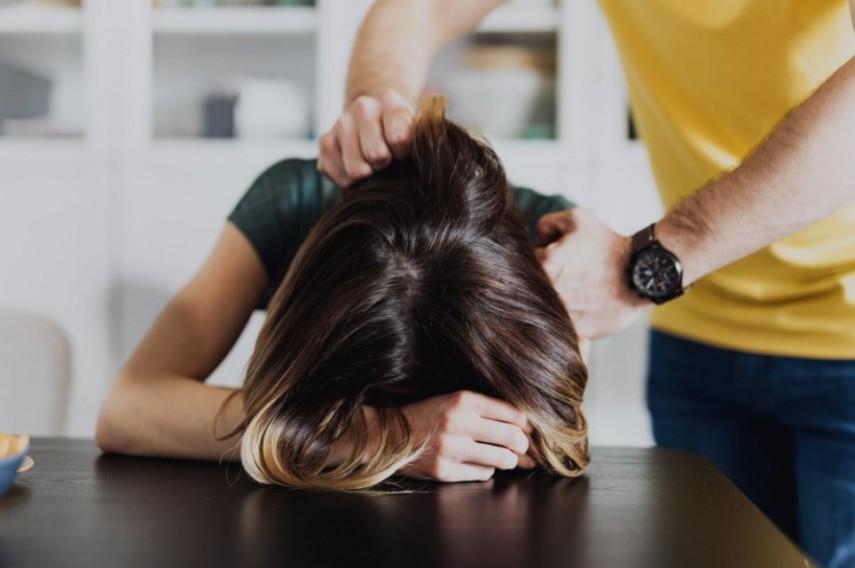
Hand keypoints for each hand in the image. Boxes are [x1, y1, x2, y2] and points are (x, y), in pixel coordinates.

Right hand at [317, 89, 413, 186]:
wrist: (376, 121)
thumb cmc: (401, 133)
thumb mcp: (416, 132)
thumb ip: (418, 143)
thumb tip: (415, 165)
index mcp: (389, 101)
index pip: (398, 139)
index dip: (403, 155)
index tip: (404, 153)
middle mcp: (363, 107)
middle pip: (376, 155)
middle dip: (385, 165)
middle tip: (387, 161)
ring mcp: (341, 123)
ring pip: (356, 170)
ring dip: (367, 174)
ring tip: (373, 165)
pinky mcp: (325, 142)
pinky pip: (339, 176)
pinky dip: (350, 181)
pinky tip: (358, 168)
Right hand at [397, 391, 535, 481]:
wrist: (390, 434)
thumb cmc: (428, 416)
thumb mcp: (454, 401)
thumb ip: (486, 410)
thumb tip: (526, 427)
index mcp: (464, 400)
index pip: (512, 413)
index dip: (528, 425)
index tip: (530, 431)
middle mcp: (458, 422)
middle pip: (512, 437)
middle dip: (523, 446)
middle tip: (522, 449)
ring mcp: (451, 448)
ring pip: (501, 459)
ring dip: (508, 461)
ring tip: (504, 458)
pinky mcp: (444, 470)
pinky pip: (482, 474)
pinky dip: (486, 470)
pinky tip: (478, 463)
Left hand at [536, 207, 649, 338]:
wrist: (643, 274)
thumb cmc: (609, 244)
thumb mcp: (577, 218)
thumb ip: (546, 224)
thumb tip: (537, 241)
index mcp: (544, 266)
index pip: (524, 263)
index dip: (539, 258)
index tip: (556, 258)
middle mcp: (549, 294)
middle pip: (532, 289)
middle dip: (544, 281)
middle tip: (569, 274)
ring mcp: (563, 315)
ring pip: (546, 309)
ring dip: (554, 301)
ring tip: (578, 289)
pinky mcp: (577, 332)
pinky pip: (562, 327)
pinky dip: (569, 318)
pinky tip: (584, 306)